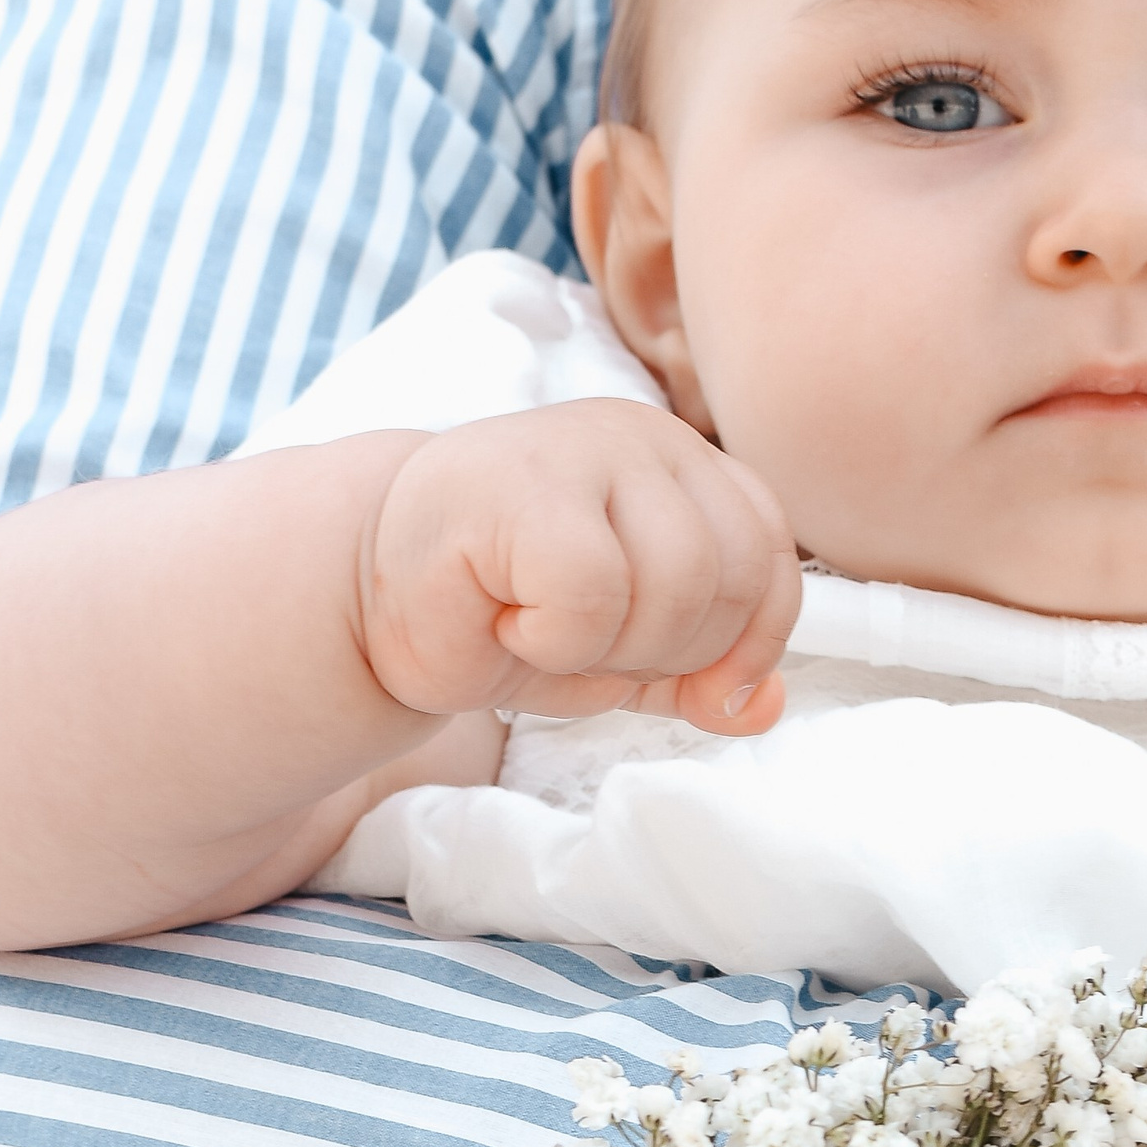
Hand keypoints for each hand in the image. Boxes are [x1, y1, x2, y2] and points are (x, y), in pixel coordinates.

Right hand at [359, 401, 799, 734]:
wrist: (376, 600)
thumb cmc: (502, 614)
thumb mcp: (628, 656)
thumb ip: (702, 677)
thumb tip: (762, 708)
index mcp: (686, 466)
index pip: (771, 555)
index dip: (749, 640)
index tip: (693, 682)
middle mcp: (647, 438)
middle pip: (733, 575)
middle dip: (670, 650)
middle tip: (588, 647)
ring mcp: (586, 447)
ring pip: (675, 583)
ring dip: (612, 648)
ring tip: (545, 631)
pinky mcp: (524, 484)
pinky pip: (594, 590)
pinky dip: (557, 640)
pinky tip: (507, 619)